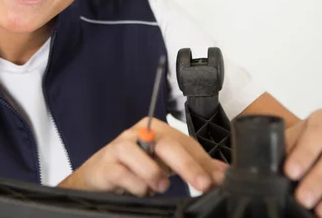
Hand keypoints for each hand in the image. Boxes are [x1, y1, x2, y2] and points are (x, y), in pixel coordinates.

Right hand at [58, 117, 226, 195]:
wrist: (98, 175)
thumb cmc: (135, 166)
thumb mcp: (166, 164)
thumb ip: (193, 166)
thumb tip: (222, 173)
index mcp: (157, 130)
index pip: (185, 142)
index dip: (203, 161)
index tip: (219, 178)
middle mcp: (139, 133)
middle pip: (166, 144)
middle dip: (188, 165)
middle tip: (203, 184)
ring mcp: (120, 147)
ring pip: (138, 154)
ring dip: (153, 173)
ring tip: (162, 187)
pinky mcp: (106, 164)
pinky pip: (122, 173)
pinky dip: (135, 185)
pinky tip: (141, 191)